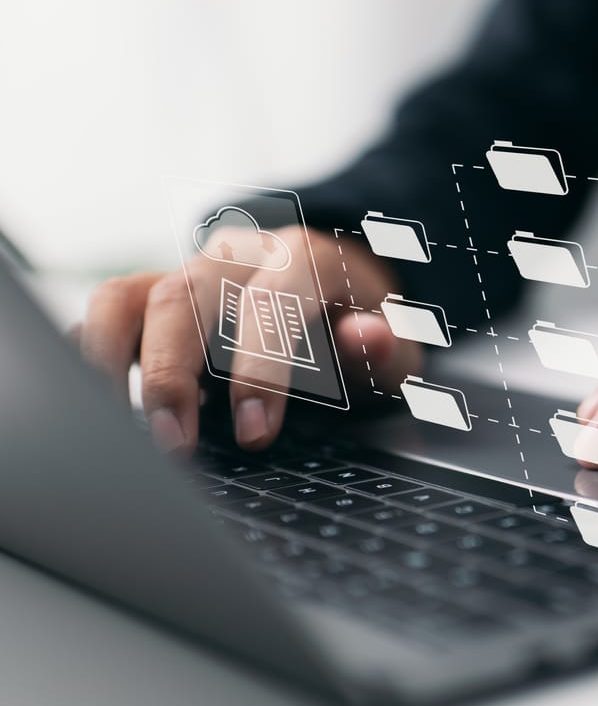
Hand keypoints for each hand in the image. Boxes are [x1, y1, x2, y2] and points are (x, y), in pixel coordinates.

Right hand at [76, 229, 420, 452]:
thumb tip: (368, 336)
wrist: (340, 279)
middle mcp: (235, 257)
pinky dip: (92, 352)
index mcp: (302, 257)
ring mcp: (189, 272)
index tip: (254, 434)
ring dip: (107, 361)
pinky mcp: (155, 295)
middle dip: (169, 375)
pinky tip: (102, 401)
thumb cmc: (364, 316)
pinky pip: (107, 312)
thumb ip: (387, 339)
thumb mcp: (397, 333)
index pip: (270, 303)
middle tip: (173, 448)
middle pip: (182, 298)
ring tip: (113, 427)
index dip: (259, 369)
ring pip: (124, 295)